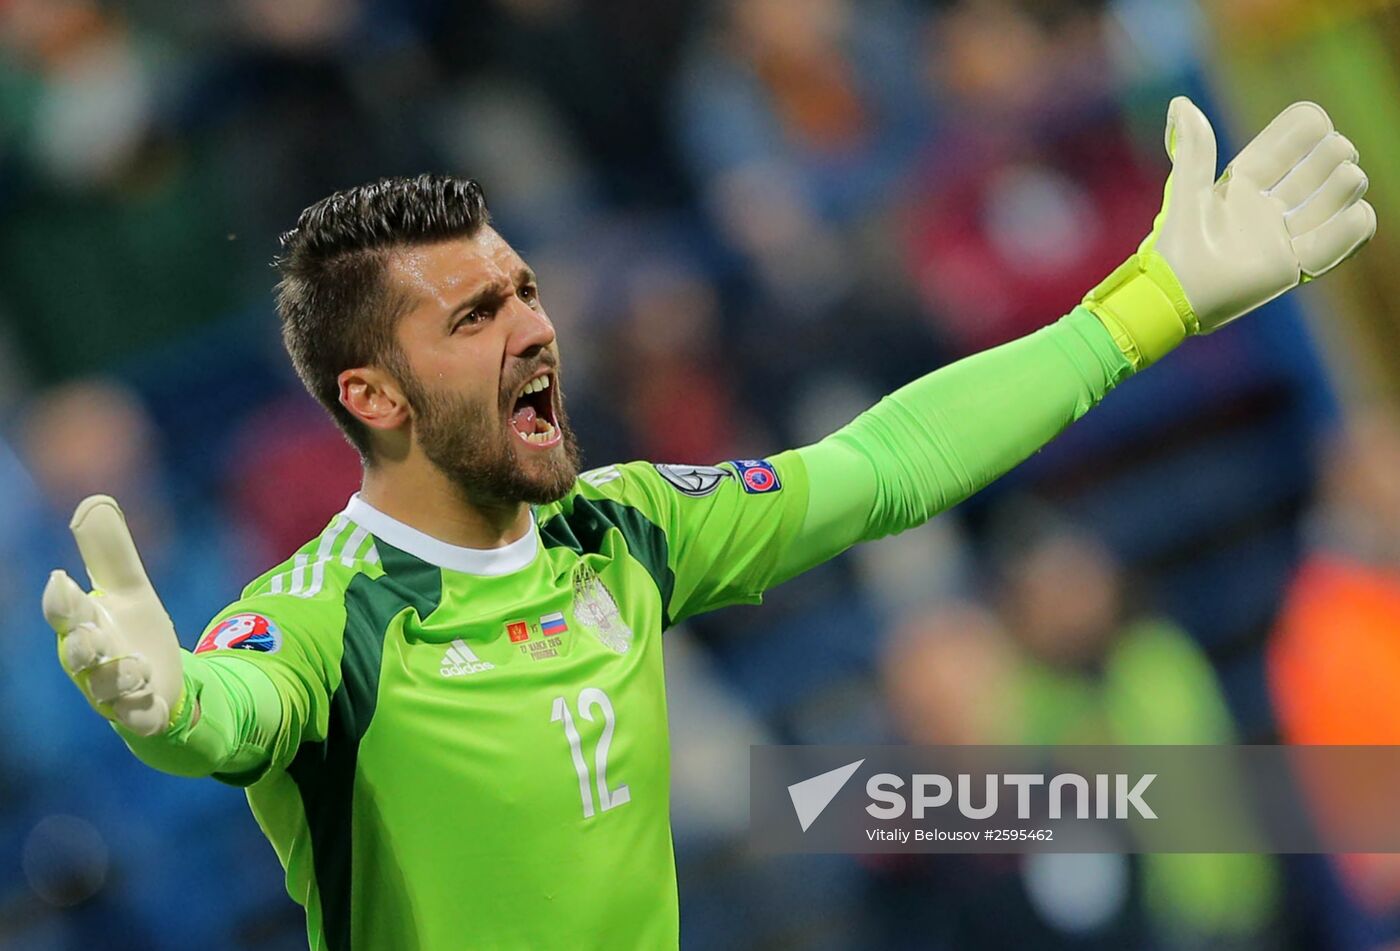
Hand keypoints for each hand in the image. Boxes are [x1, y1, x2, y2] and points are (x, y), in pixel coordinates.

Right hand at [42, 496, 184, 735]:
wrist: (159, 681)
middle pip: (76, 653)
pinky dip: (142, 710)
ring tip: (136, 665)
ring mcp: (113, 691)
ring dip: (119, 676)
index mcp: (84, 625)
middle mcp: (91, 661)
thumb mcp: (130, 589)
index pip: (64, 611)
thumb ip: (112, 552)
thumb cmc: (132, 631)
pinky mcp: (141, 713)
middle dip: (78, 645)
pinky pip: (138, 716)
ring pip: (106, 688)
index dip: (60, 599)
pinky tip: (151, 697)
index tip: (60, 578)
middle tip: (85, 635)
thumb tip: (95, 502)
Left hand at [1149, 96, 1375, 331]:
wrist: (1177, 297)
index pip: (1290, 141)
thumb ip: (1193, 147)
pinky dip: (1356, 223)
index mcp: (1245, 183)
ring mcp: (1285, 235)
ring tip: (1333, 189)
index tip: (1313, 124)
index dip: (1306, 128)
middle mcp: (1270, 205)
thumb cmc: (1175, 246)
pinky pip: (1345, 237)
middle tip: (1326, 162)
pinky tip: (1352, 214)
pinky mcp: (1296, 266)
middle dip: (1334, 154)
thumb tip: (1180, 103)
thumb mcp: (1188, 190)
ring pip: (1341, 193)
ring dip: (1345, 185)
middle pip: (1325, 162)